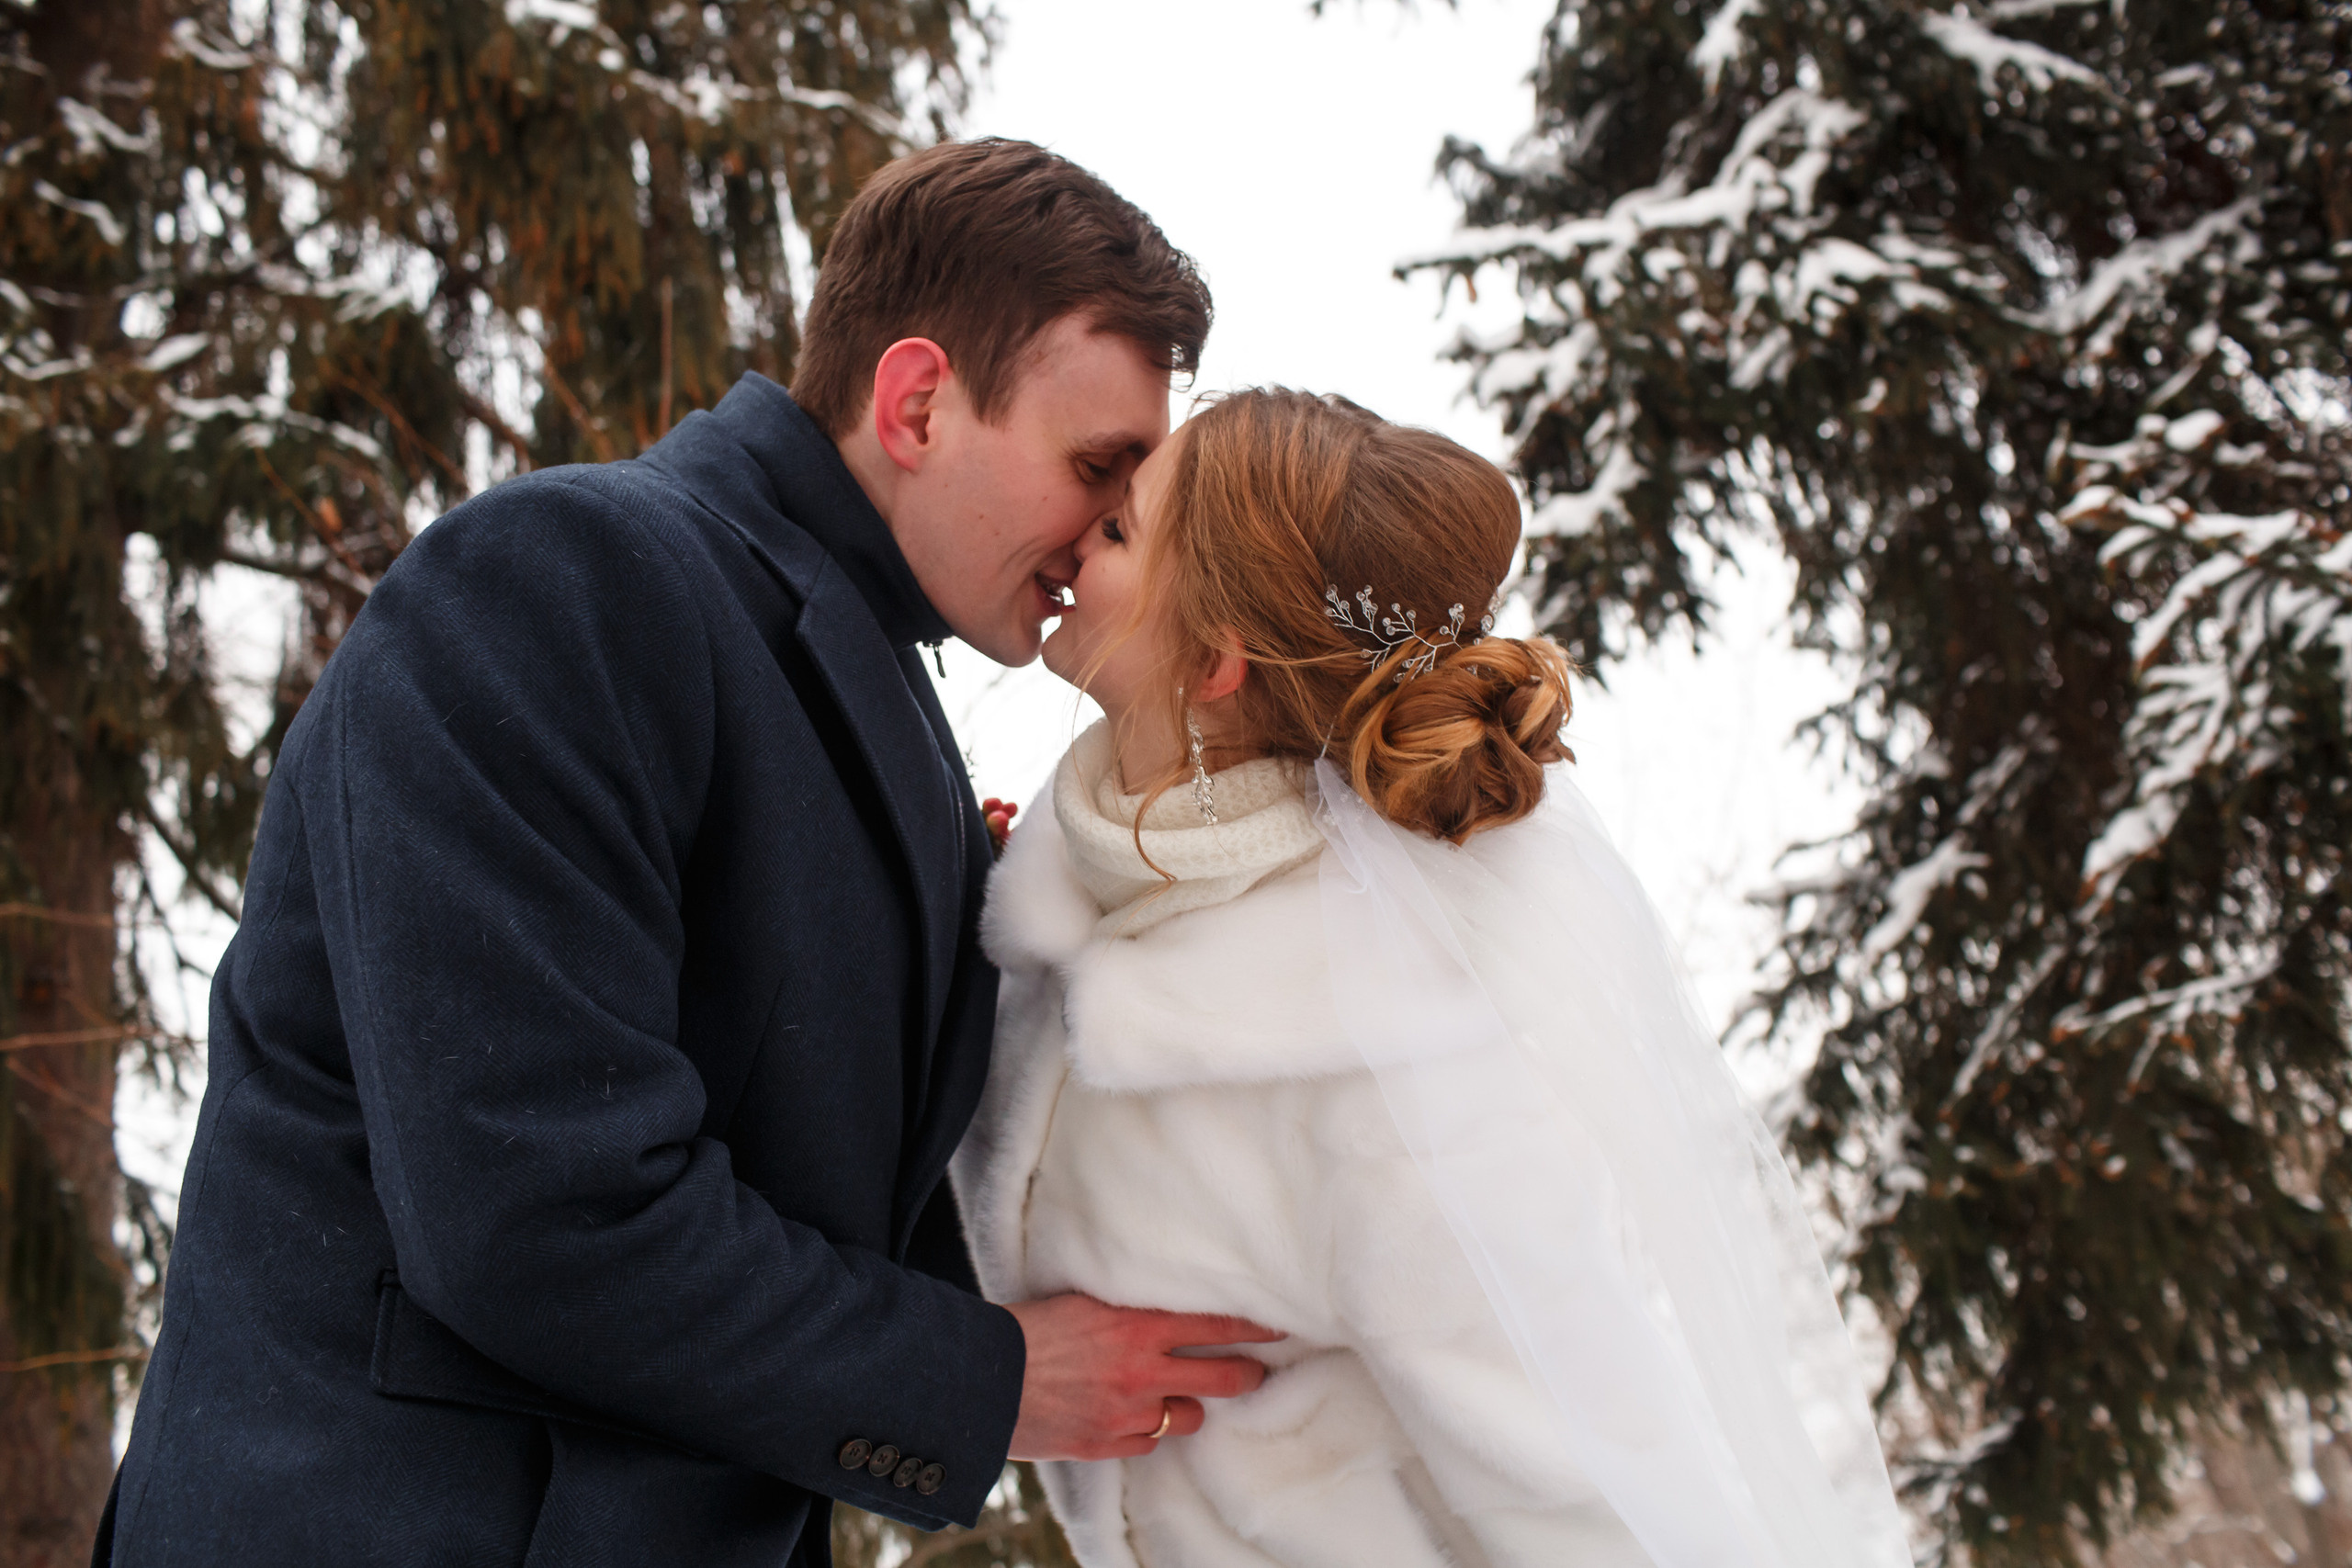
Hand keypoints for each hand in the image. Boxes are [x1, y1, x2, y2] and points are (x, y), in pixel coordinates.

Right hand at [1004, 1293, 1283, 1461]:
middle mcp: (1140, 1371)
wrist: (979, 1379)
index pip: (1215, 1325)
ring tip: (1174, 1395)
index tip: (1279, 1327)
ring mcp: (1126, 1413)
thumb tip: (1159, 1307)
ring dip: (1187, 1406)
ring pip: (1188, 1417)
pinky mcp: (1106, 1444)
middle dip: (1246, 1375)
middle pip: (1222, 1378)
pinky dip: (1145, 1431)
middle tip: (1256, 1371)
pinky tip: (1130, 1417)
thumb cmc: (1025, 1330)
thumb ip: (1126, 1309)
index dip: (1254, 1327)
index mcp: (1136, 1326)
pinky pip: (1148, 1442)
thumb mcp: (1082, 1302)